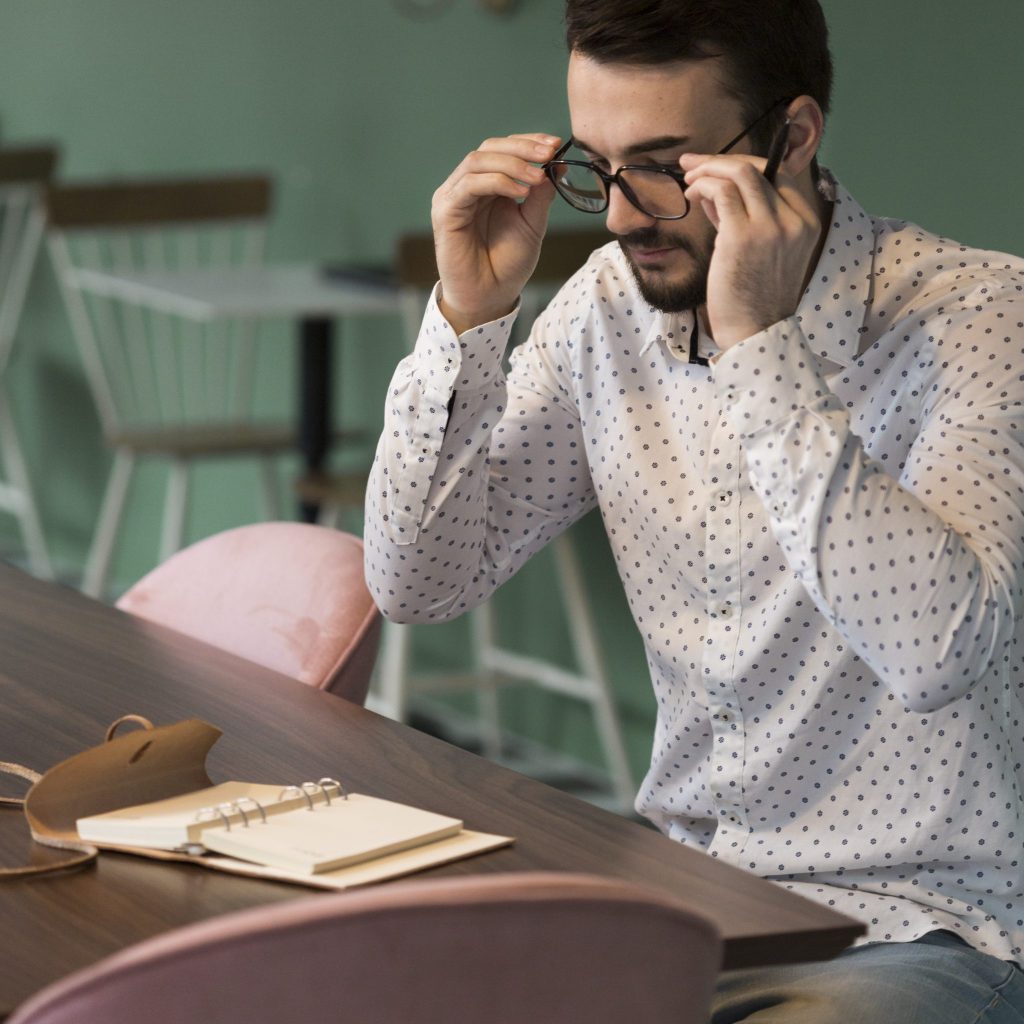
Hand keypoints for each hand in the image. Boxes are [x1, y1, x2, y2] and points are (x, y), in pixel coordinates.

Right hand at [431, 133, 560, 334]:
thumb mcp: (532, 224)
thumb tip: (556, 164)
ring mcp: (454, 196)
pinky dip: (497, 182)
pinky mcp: (445, 211)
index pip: (503, 149)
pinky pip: (470, 184)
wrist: (490, 297)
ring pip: (478, 160)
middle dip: (522, 147)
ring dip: (512, 164)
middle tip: (549, 153)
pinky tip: (520, 192)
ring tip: (538, 177)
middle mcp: (467, 186)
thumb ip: (541, 194)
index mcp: (487, 185)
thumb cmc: (507, 264)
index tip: (555, 145)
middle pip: (489, 148)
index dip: (528, 142)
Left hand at [679, 153, 821, 350]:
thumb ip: (745, 219)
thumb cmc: (752, 298)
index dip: (745, 163)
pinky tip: (690, 195)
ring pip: (739, 173)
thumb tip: (715, 191)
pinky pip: (720, 192)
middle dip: (720, 160)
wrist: (754, 333)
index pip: (777, 174)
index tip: (716, 166)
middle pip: (759, 167)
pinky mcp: (742, 236)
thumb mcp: (761, 251)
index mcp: (806, 222)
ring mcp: (771, 227)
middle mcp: (794, 220)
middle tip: (692, 164)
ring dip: (708, 170)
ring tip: (688, 180)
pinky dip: (702, 186)